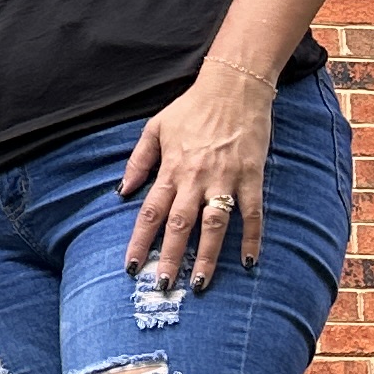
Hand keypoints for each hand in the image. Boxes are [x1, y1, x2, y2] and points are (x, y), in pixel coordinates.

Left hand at [121, 63, 276, 288]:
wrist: (234, 86)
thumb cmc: (192, 108)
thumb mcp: (155, 128)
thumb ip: (138, 162)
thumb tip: (121, 192)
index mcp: (171, 169)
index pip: (150, 212)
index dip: (140, 241)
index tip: (131, 267)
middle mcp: (195, 178)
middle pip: (179, 225)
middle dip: (170, 258)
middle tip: (163, 286)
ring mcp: (225, 178)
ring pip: (214, 224)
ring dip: (207, 256)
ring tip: (200, 283)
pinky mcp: (252, 176)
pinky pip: (252, 212)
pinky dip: (251, 237)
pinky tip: (248, 261)